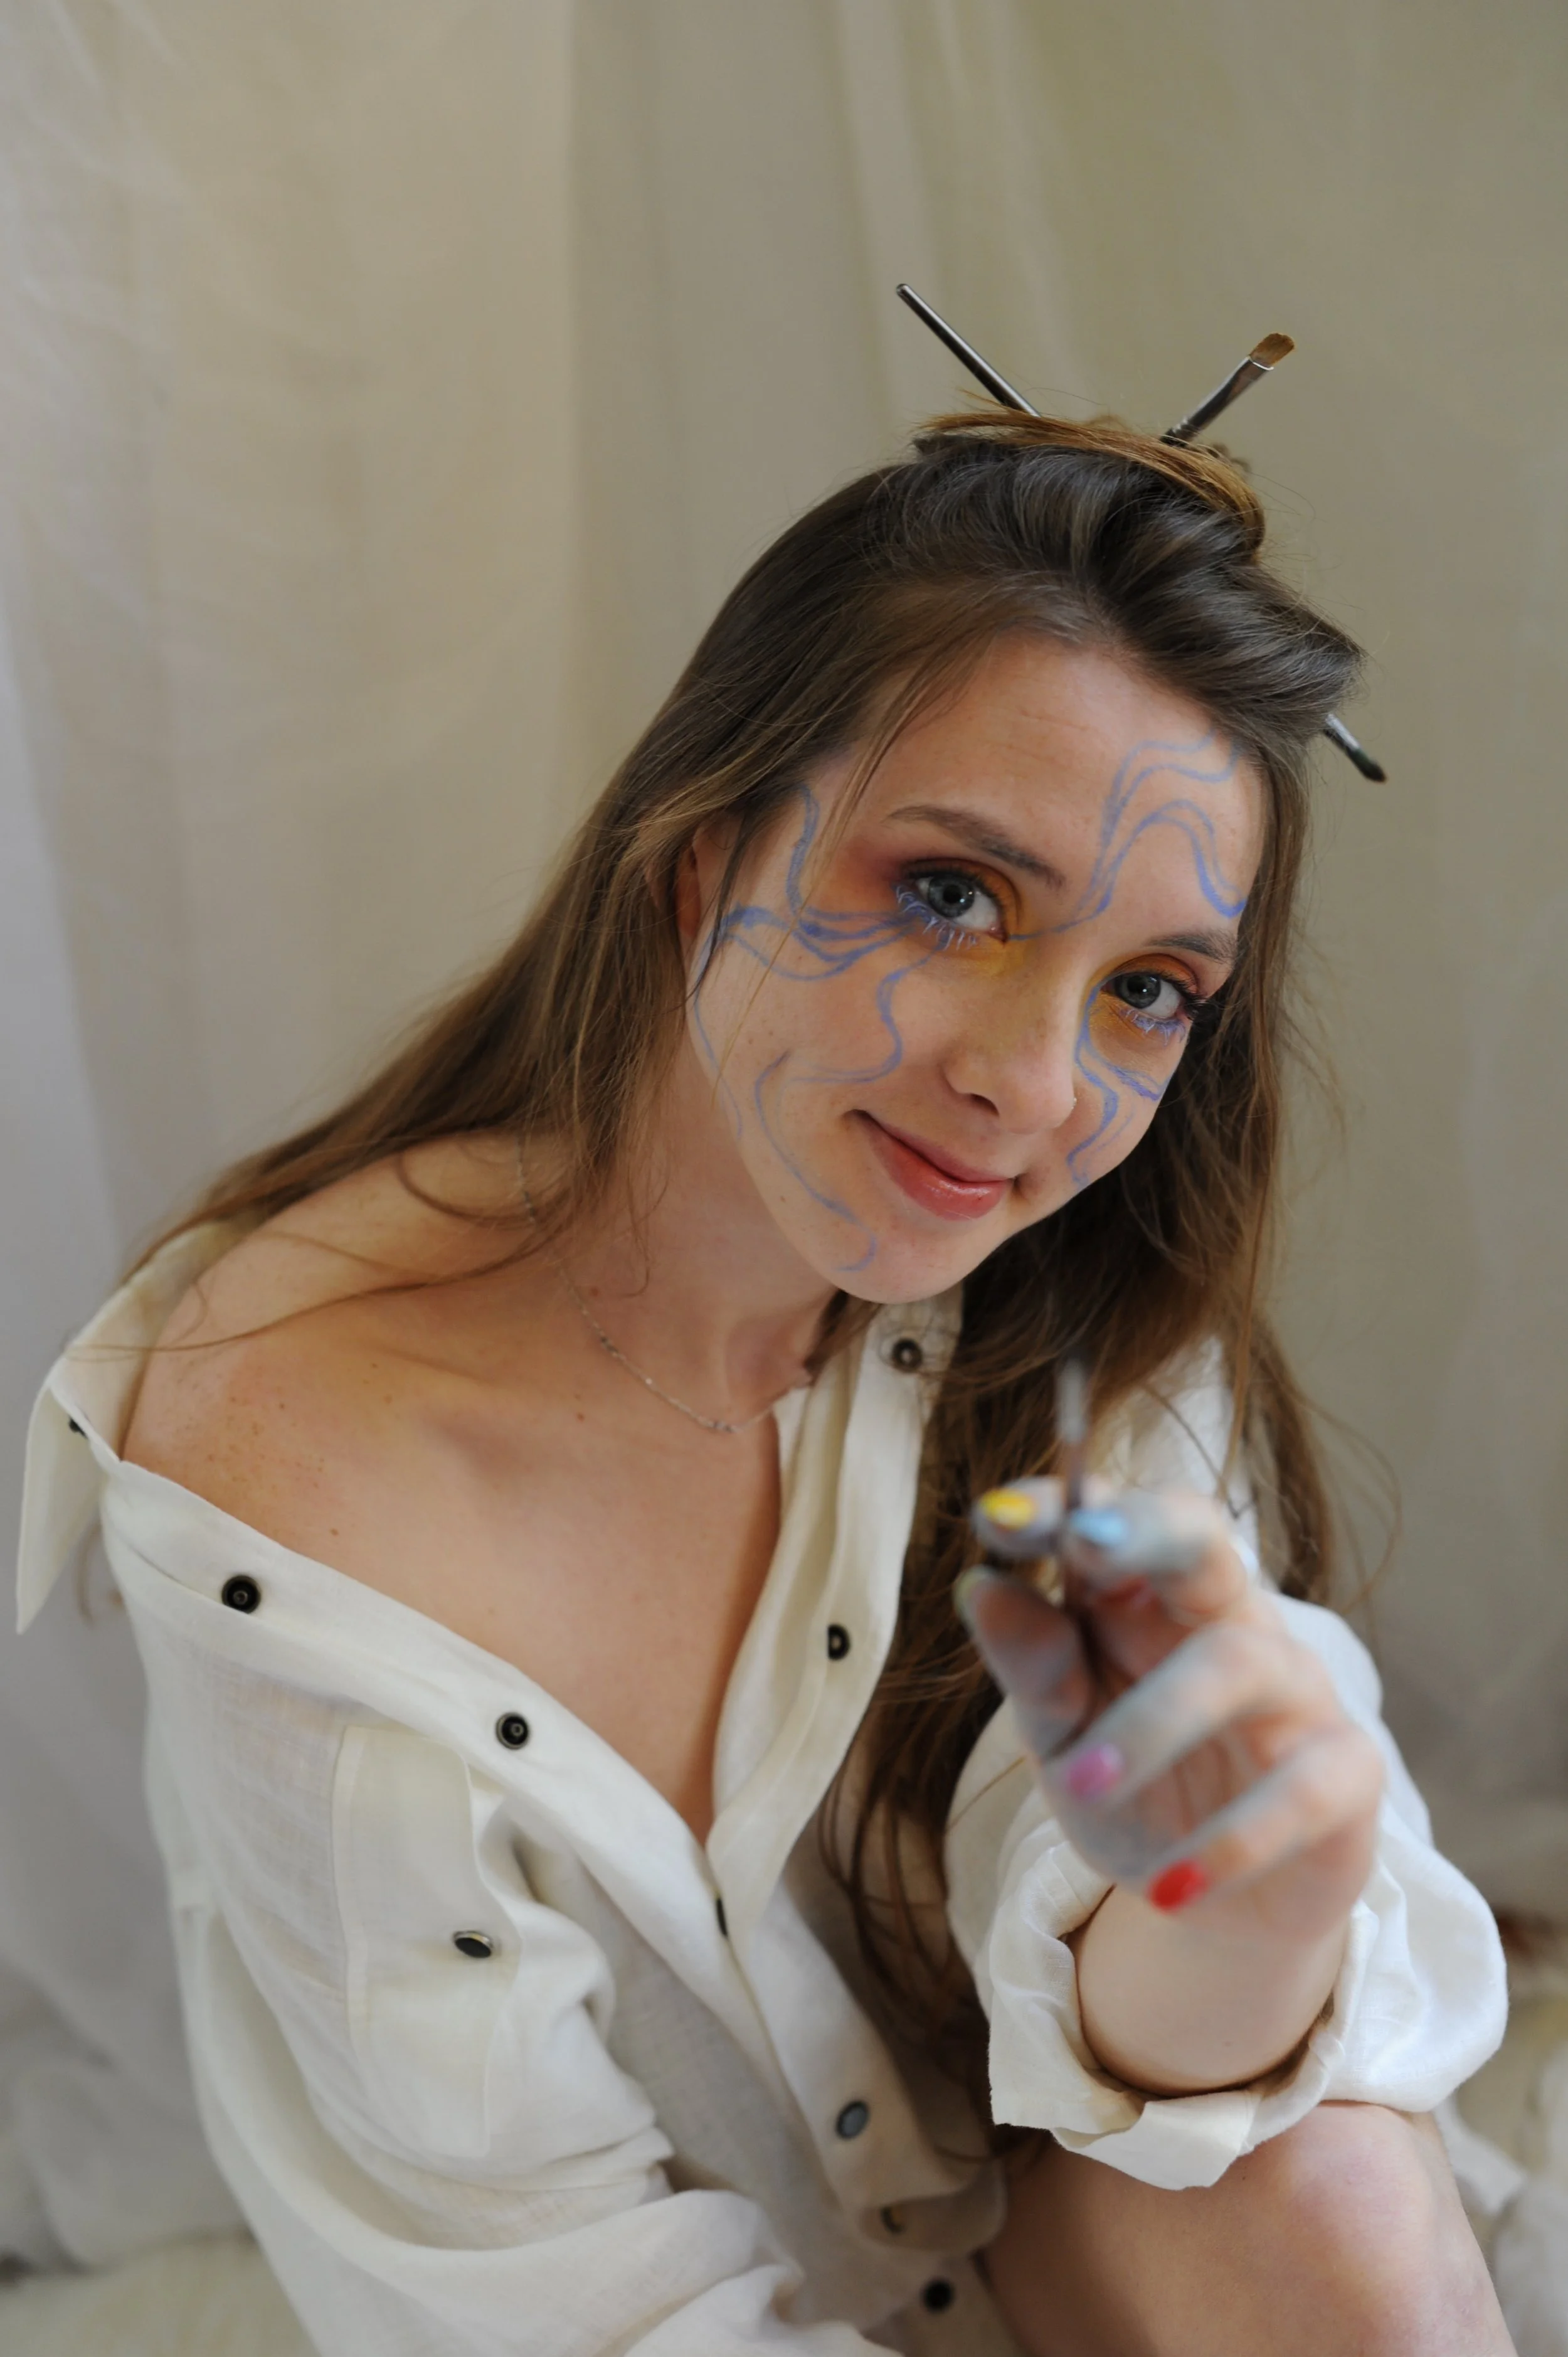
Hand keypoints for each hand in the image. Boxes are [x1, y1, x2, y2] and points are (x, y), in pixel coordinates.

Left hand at [956, 1484, 1382, 1942]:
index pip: (1115, 1518)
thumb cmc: (1132, 1790)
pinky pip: (1305, 1785)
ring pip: (1238, 1660)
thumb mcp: (1061, 1738)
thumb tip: (981, 1586)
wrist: (1211, 1900)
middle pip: (1201, 1538)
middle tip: (1084, 1544)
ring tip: (1082, 1787)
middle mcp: (1225, 1618)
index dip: (1061, 1504)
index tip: (996, 1517)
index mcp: (1144, 1599)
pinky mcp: (1349, 1771)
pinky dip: (1236, 1839)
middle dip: (1146, 1528)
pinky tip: (1174, 1888)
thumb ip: (1032, 1668)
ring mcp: (1295, 1687)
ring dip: (1153, 1722)